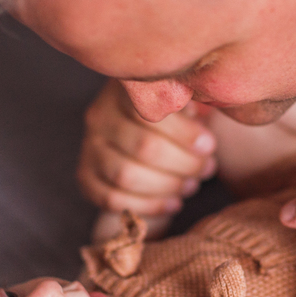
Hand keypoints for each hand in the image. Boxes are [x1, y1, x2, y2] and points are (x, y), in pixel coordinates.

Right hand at [78, 80, 217, 216]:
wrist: (146, 144)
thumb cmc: (174, 119)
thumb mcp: (184, 103)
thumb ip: (193, 105)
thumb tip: (206, 117)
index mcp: (124, 91)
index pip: (148, 111)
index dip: (183, 133)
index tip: (209, 145)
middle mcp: (100, 116)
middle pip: (142, 147)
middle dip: (183, 163)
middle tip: (206, 169)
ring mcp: (90, 148)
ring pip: (126, 175)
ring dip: (167, 185)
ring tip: (191, 185)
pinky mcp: (86, 177)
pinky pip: (112, 199)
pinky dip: (148, 206)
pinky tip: (173, 203)